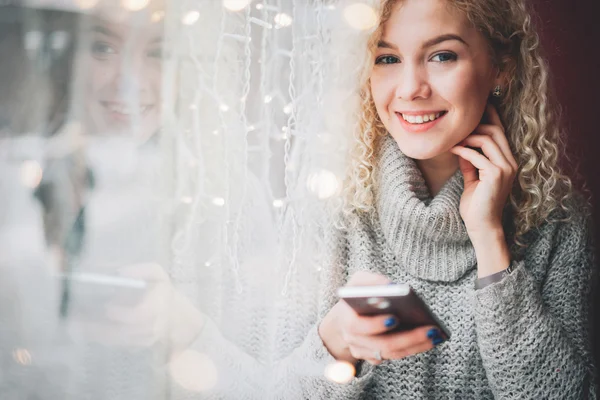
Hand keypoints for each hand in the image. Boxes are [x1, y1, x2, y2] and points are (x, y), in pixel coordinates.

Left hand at [70, 264, 204, 359]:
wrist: (174, 315)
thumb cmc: (161, 291)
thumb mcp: (158, 274)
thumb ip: (142, 269)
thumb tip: (120, 271)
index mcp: (158, 308)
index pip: (141, 315)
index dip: (125, 314)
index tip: (108, 308)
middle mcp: (152, 327)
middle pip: (125, 332)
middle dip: (100, 328)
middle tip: (78, 321)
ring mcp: (144, 340)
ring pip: (118, 341)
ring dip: (96, 335)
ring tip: (74, 326)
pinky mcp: (136, 346)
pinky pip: (117, 345)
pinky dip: (99, 339)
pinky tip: (83, 331)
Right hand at [318, 271, 443, 365]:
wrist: (344, 318)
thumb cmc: (356, 296)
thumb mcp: (358, 281)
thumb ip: (371, 281)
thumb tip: (391, 285)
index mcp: (346, 320)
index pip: (359, 327)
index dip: (376, 325)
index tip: (395, 318)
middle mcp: (354, 340)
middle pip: (383, 345)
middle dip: (409, 338)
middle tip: (430, 330)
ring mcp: (364, 352)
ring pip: (393, 353)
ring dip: (416, 345)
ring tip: (436, 333)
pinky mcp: (375, 358)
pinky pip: (396, 356)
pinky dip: (414, 348)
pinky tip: (430, 339)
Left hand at [450, 103, 517, 236]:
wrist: (481, 226)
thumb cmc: (476, 205)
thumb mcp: (473, 178)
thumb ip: (470, 162)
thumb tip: (461, 146)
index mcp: (507, 161)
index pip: (500, 132)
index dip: (489, 118)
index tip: (472, 110)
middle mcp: (510, 162)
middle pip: (496, 130)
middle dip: (476, 125)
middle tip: (457, 128)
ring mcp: (506, 168)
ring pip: (488, 139)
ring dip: (468, 137)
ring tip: (453, 142)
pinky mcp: (496, 175)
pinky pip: (478, 155)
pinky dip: (464, 151)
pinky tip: (453, 150)